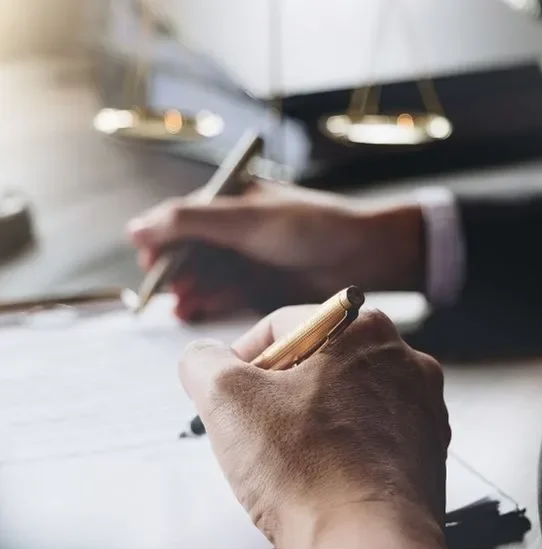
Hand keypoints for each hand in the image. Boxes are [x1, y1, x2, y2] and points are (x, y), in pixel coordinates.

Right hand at [128, 182, 424, 320]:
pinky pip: (227, 295)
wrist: (364, 254)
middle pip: (190, 253)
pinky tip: (198, 311)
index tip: (149, 265)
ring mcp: (249, 259)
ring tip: (184, 307)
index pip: (181, 220)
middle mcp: (235, 230)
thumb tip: (134, 229)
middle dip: (177, 272)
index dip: (161, 243)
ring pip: (206, 277)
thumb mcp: (246, 220)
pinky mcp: (262, 287)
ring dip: (192, 291)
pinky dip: (212, 302)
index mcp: (230, 201)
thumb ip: (190, 222)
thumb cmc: (310, 226)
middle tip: (170, 292)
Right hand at [178, 307, 449, 548]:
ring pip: (347, 400)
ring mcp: (422, 407)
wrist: (367, 546)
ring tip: (291, 459)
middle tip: (256, 429)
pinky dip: (345, 450)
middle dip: (281, 392)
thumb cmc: (307, 471)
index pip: (284, 326)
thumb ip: (203, 362)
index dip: (243, 360)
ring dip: (313, 421)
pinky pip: (372, 437)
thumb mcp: (227, 398)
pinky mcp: (427, 451)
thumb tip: (204, 360)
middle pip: (320, 362)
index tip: (229, 393)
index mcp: (364, 328)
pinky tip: (324, 477)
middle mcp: (404, 360)